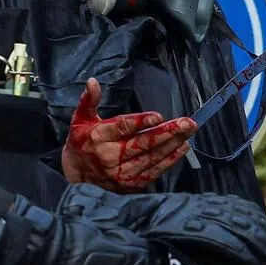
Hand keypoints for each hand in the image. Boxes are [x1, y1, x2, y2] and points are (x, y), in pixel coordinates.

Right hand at [61, 78, 196, 191]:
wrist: (76, 175)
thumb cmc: (81, 142)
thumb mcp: (80, 118)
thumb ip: (89, 100)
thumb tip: (93, 81)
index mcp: (98, 137)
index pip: (122, 128)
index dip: (141, 122)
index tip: (158, 116)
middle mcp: (110, 157)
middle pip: (143, 144)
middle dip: (168, 132)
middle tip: (187, 123)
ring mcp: (121, 173)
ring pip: (152, 157)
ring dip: (173, 144)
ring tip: (188, 132)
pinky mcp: (130, 183)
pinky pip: (154, 171)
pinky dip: (170, 160)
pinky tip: (182, 147)